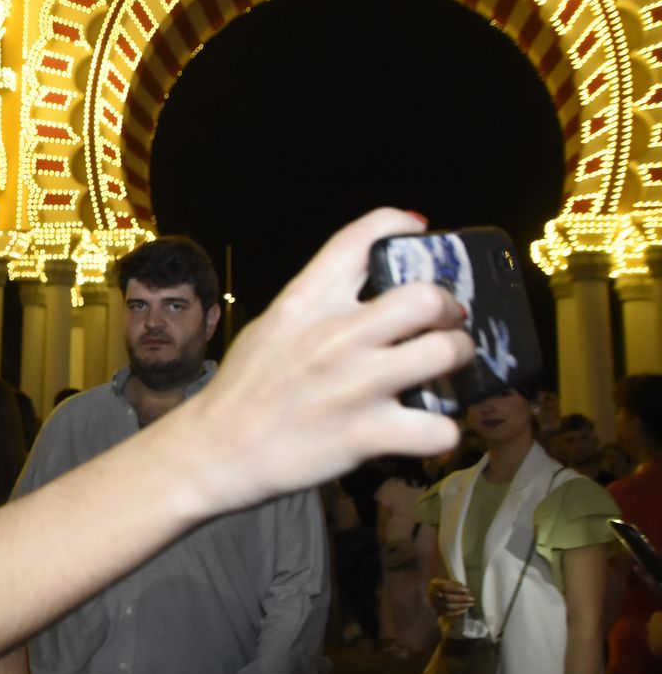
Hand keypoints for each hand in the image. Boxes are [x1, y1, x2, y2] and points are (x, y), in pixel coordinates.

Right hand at [177, 209, 469, 511]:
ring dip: (458, 360)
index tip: (417, 232)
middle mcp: (333, 337)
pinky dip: (441, 430)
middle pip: (426, 297)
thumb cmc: (244, 389)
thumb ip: (316, 304)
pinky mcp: (366, 435)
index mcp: (304, 302)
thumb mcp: (271, 327)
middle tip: (443, 322)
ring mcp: (353, 386)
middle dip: (448, 309)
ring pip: (447, 353)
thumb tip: (368, 286)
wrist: (215, 450)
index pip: (360, 239)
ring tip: (447, 370)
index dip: (398, 224)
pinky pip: (438, 428)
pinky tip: (426, 426)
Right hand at [428, 577, 471, 616]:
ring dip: (461, 606)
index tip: (467, 590)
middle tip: (471, 599)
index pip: (444, 586)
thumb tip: (465, 591)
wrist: (435, 589)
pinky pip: (447, 613)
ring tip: (470, 604)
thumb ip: (455, 583)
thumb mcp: (448, 579)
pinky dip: (457, 612)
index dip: (456, 589)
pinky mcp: (437, 610)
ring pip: (448, 606)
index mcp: (434, 584)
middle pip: (447, 598)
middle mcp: (432, 594)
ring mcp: (434, 603)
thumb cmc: (445, 583)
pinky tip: (465, 610)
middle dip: (461, 599)